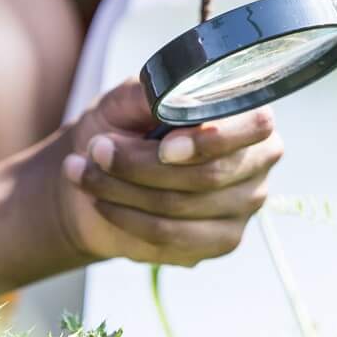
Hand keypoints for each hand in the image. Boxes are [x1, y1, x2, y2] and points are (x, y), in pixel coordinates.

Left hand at [43, 80, 283, 266]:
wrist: (102, 177)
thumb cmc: (122, 127)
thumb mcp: (127, 100)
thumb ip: (150, 93)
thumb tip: (165, 97)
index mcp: (249, 119)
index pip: (254, 128)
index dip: (209, 140)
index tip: (164, 147)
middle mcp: (255, 166)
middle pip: (209, 175)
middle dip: (142, 165)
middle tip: (96, 149)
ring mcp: (241, 210)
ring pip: (182, 207)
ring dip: (122, 190)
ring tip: (81, 171)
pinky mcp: (218, 243)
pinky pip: (169, 237)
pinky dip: (126, 218)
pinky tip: (102, 201)